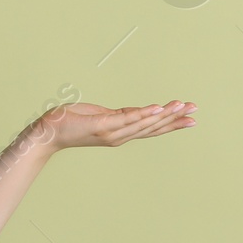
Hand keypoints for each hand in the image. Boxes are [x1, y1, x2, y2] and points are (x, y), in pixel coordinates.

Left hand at [33, 100, 196, 151]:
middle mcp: (119, 136)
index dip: (171, 123)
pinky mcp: (103, 125)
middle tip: (196, 111)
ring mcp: (112, 132)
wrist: (47, 133)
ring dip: (166, 115)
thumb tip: (134, 112)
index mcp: (120, 133)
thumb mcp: (99, 115)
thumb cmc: (69, 123)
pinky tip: (160, 109)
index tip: (190, 117)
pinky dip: (145, 114)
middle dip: (176, 120)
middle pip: (153, 127)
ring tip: (182, 106)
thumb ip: (118, 115)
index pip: (151, 127)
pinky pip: (129, 118)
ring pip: (145, 123)